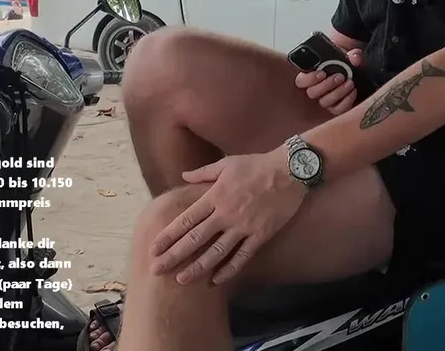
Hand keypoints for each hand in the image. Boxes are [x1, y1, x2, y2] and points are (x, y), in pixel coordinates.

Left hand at [150, 153, 305, 284]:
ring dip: (198, 267)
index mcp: (215, 196)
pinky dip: (229, 269)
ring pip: (217, 252)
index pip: (186, 220)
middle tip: (157, 270)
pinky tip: (216, 280)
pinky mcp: (261, 235)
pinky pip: (243, 256)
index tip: (153, 248)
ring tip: (182, 280)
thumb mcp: (227, 164)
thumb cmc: (257, 165)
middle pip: (195, 239)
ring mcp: (243, 226)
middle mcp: (226, 214)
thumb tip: (183, 175)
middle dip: (174, 256)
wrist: (290, 171)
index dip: (168, 235)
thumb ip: (203, 173)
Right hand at [295, 48, 362, 114]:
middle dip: (326, 85)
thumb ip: (349, 52)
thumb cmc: (346, 65)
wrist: (356, 76)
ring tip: (349, 83)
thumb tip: (355, 56)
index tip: (322, 73)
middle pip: (312, 92)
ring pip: (325, 102)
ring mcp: (325, 100)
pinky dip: (346, 101)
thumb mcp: (347, 55)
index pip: (301, 80)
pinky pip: (337, 110)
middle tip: (340, 77)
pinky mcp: (335, 108)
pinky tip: (353, 92)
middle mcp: (316, 89)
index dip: (310, 79)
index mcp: (312, 75)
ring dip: (338, 92)